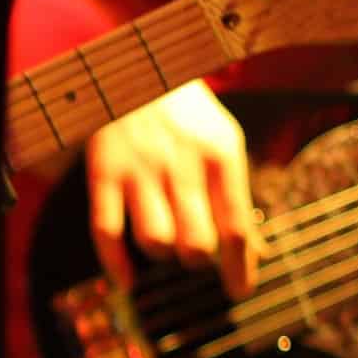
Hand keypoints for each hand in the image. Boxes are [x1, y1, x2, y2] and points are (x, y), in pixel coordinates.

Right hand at [84, 79, 260, 298]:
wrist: (134, 66)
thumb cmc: (185, 113)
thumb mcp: (222, 140)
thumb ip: (235, 193)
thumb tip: (253, 249)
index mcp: (220, 154)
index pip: (236, 226)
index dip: (241, 268)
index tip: (239, 292)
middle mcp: (180, 164)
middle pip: (197, 243)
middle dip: (199, 259)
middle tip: (196, 252)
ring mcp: (139, 170)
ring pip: (155, 241)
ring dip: (163, 252)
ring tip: (165, 242)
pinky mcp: (103, 173)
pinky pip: (107, 231)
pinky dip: (116, 264)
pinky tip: (126, 280)